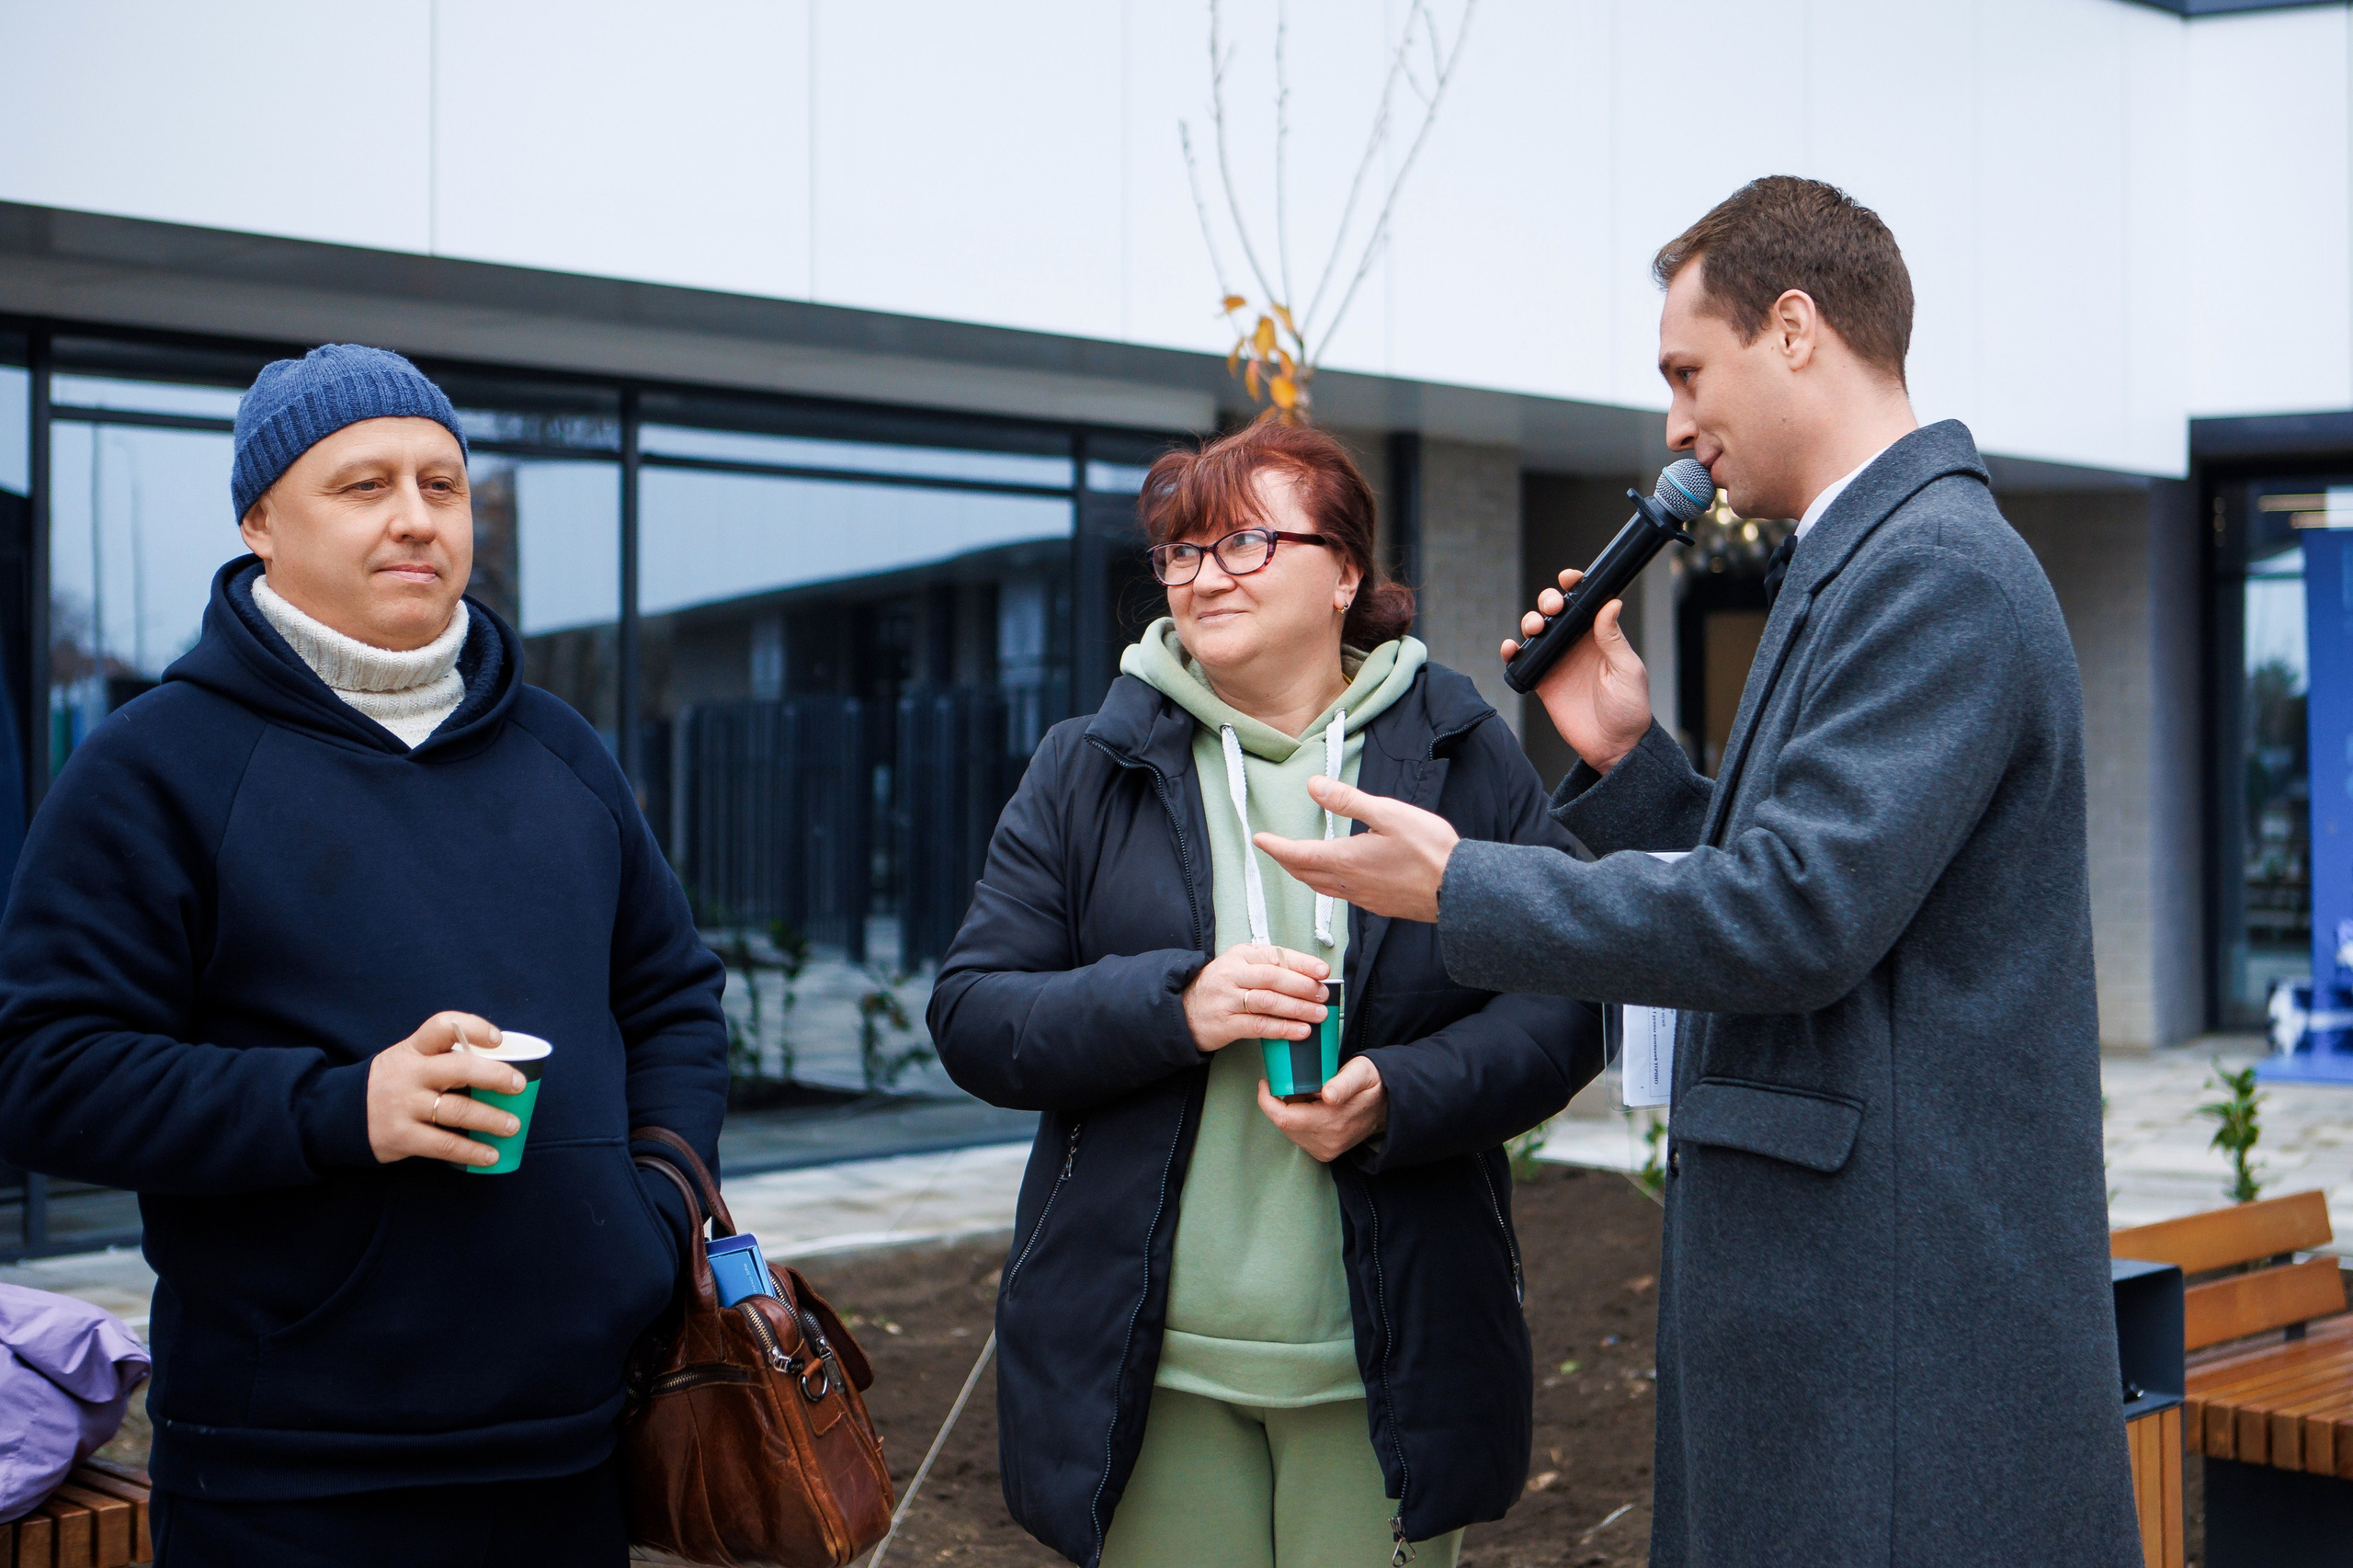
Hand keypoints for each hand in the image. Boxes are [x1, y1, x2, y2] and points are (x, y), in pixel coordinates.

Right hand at [366, 1012, 525, 1165]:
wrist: (339, 1115)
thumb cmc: (392, 1084)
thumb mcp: (408, 1060)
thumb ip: (442, 1059)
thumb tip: (499, 1067)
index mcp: (413, 1049)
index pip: (442, 1026)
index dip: (473, 1028)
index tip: (498, 1039)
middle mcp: (410, 1074)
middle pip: (459, 1068)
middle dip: (495, 1076)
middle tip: (519, 1086)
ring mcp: (404, 1106)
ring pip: (457, 1110)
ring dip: (491, 1119)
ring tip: (513, 1126)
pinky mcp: (402, 1136)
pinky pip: (444, 1145)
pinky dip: (472, 1151)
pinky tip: (491, 1155)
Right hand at [1182, 944, 1330, 1052]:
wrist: (1182, 1011)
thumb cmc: (1219, 989)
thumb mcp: (1238, 968)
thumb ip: (1267, 968)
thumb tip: (1308, 977)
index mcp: (1241, 956)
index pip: (1276, 956)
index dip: (1303, 963)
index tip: (1324, 971)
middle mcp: (1233, 974)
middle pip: (1274, 977)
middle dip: (1303, 986)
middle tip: (1323, 995)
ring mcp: (1228, 999)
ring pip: (1269, 1001)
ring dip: (1298, 1008)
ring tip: (1318, 1014)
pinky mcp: (1226, 1024)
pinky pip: (1260, 1026)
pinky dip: (1283, 1029)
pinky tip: (1300, 1032)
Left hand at [1252, 776, 1456, 922]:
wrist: (1460, 891)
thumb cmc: (1429, 850)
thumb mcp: (1388, 814)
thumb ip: (1349, 801)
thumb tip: (1314, 786)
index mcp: (1346, 860)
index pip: (1298, 855)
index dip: (1276, 847)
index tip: (1259, 840)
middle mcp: (1349, 884)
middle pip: (1305, 874)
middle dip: (1285, 861)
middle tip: (1273, 850)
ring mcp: (1364, 899)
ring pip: (1322, 888)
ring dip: (1304, 875)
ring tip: (1298, 863)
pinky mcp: (1380, 906)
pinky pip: (1342, 897)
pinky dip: (1327, 885)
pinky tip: (1337, 879)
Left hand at [1257, 1055, 1386, 1161]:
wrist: (1389, 1104)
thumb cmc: (1372, 1083)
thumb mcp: (1362, 1072)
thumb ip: (1344, 1082)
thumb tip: (1328, 1095)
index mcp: (1332, 1123)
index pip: (1284, 1118)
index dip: (1268, 1101)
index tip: (1265, 1083)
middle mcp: (1327, 1143)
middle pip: (1284, 1124)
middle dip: (1281, 1102)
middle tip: (1295, 1083)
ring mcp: (1327, 1150)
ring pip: (1289, 1130)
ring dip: (1290, 1110)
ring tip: (1307, 1093)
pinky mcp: (1326, 1152)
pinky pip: (1299, 1135)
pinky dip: (1298, 1119)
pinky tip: (1311, 1106)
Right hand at [1499, 569, 1651, 773]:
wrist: (1614, 747)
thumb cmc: (1630, 709)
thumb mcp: (1628, 670)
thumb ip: (1614, 638)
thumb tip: (1611, 604)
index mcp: (1600, 637)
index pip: (1586, 603)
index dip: (1575, 586)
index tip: (1569, 578)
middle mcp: (1577, 645)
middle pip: (1555, 612)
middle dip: (1548, 601)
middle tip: (1551, 607)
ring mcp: (1558, 662)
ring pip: (1536, 632)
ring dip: (1530, 622)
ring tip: (1535, 628)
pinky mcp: (1542, 682)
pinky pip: (1523, 661)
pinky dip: (1512, 652)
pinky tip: (1511, 648)